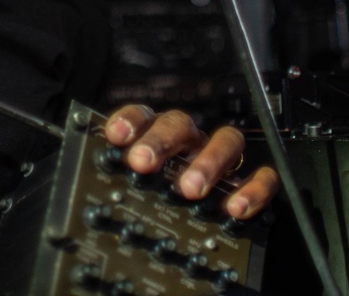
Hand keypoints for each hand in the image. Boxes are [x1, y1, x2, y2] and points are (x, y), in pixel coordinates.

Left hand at [104, 105, 278, 219]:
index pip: (143, 116)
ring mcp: (221, 159)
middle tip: (143, 162)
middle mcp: (190, 143)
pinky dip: (252, 188)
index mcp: (157, 139)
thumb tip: (86, 178)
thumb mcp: (128, 191)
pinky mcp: (250, 182)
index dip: (130, 121)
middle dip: (161, 140)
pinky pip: (262, 175)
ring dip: (208, 160)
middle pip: (180, 124)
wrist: (189, 233)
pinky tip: (235, 207)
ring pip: (225, 140)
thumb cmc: (154, 204)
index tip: (116, 136)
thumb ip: (113, 182)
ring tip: (190, 188)